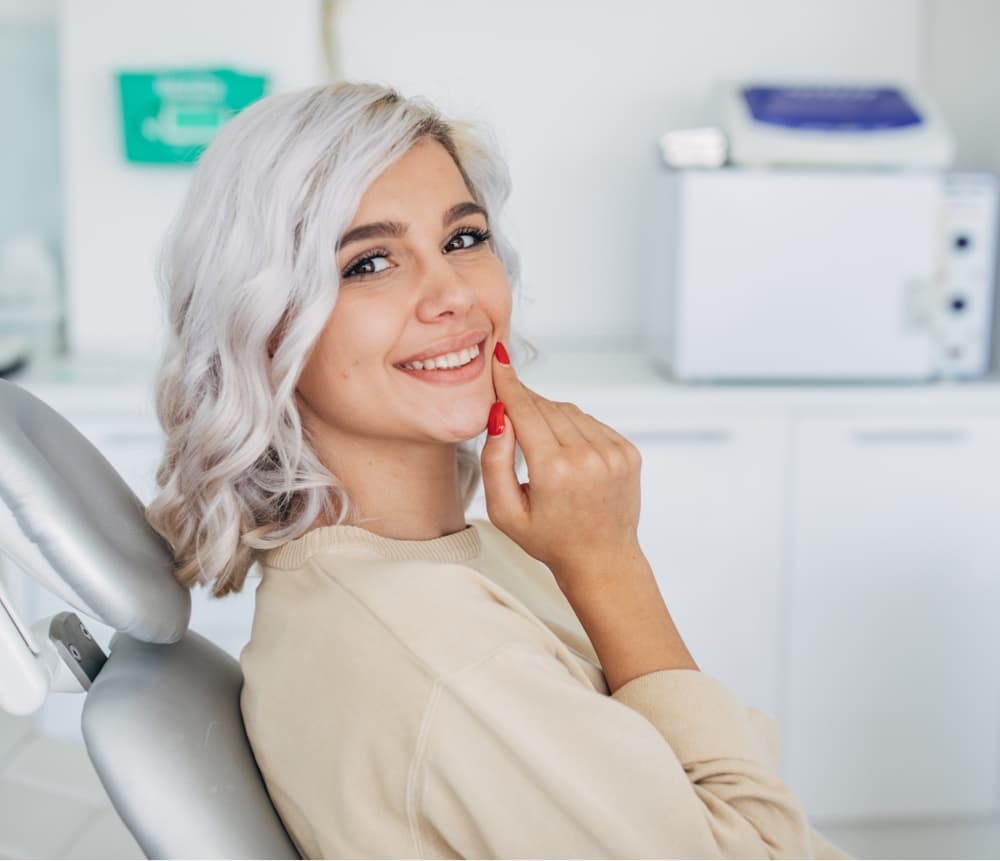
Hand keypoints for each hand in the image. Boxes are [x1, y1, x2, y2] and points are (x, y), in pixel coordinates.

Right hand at [480, 343, 644, 591]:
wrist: (601, 558)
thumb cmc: (548, 538)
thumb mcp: (504, 511)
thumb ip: (494, 461)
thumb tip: (499, 415)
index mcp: (555, 470)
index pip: (525, 410)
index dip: (509, 384)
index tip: (498, 359)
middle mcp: (588, 456)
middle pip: (546, 407)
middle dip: (525, 404)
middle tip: (509, 414)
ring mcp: (613, 452)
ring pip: (569, 411)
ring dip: (549, 416)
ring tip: (540, 447)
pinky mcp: (628, 451)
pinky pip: (591, 423)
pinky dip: (573, 427)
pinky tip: (566, 452)